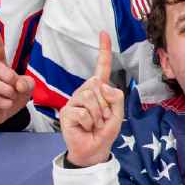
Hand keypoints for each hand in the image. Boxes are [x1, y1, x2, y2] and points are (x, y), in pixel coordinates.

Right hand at [0, 24, 34, 126]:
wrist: (1, 114)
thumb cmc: (12, 95)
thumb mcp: (25, 88)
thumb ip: (26, 83)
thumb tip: (17, 85)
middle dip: (10, 76)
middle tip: (15, 86)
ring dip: (9, 93)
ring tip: (10, 96)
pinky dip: (6, 103)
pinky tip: (6, 104)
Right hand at [58, 32, 124, 167]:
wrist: (93, 151)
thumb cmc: (104, 132)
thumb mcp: (117, 115)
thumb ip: (115, 98)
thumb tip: (100, 85)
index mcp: (98, 90)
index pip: (102, 68)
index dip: (103, 50)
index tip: (103, 33)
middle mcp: (84, 91)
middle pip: (99, 87)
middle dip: (106, 107)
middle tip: (102, 119)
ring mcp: (74, 100)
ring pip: (91, 99)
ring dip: (98, 116)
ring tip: (94, 125)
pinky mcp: (67, 111)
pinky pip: (83, 112)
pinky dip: (89, 123)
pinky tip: (84, 127)